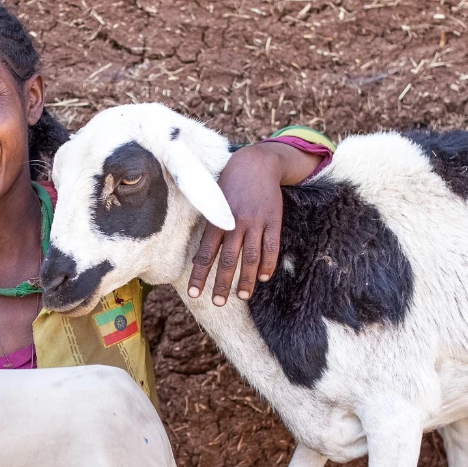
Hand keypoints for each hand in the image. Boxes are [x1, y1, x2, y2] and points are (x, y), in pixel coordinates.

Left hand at [188, 141, 320, 304]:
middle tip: (217, 303)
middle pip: (228, 260)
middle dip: (222, 284)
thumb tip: (200, 255)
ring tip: (242, 296)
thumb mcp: (214, 201)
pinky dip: (269, 264)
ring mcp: (256, 223)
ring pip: (251, 257)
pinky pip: (272, 247)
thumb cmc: (230, 184)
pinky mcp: (273, 221)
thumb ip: (210, 227)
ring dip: (247, 280)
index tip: (194, 293)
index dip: (199, 274)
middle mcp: (236, 223)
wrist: (257, 163)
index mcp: (218, 220)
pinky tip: (265, 277)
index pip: (205, 253)